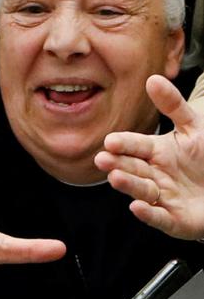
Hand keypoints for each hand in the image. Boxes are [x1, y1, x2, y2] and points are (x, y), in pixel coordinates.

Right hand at [96, 75, 203, 240]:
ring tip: (116, 177)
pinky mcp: (173, 219)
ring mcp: (162, 198)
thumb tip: (153, 79)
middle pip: (133, 168)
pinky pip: (158, 217)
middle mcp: (154, 175)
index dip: (124, 144)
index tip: (111, 141)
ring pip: (141, 190)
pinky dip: (147, 214)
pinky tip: (136, 207)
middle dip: (117, 164)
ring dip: (128, 185)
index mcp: (156, 153)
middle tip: (103, 158)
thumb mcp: (194, 127)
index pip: (136, 146)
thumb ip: (173, 105)